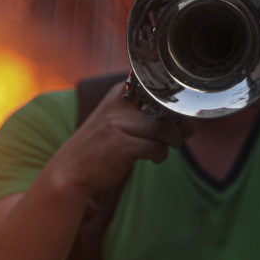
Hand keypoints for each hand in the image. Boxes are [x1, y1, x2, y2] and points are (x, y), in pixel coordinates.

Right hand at [48, 82, 192, 198]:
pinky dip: (161, 155)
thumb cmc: (101, 146)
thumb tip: (189, 125)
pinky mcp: (122, 146)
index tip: (174, 118)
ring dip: (173, 140)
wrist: (69, 171)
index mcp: (119, 92)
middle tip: (178, 136)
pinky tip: (154, 158)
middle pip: (165, 108)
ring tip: (166, 148)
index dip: (172, 104)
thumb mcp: (117, 120)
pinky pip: (157, 147)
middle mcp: (118, 104)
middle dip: (178, 124)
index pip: (157, 89)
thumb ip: (148, 117)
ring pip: (164, 128)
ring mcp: (119, 124)